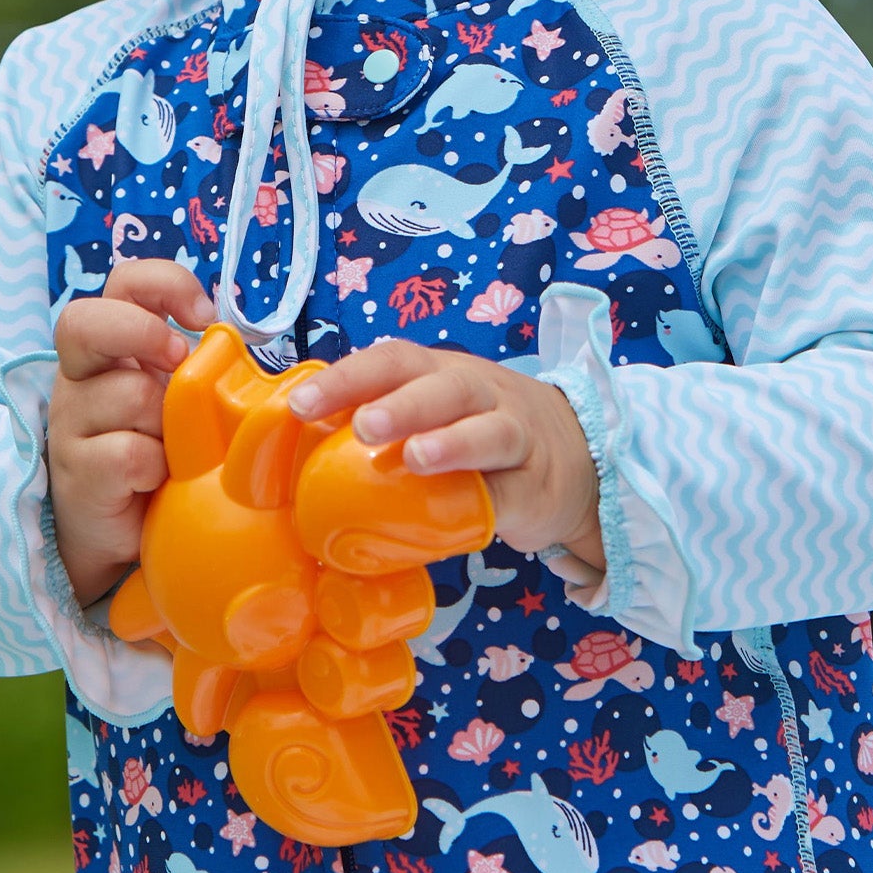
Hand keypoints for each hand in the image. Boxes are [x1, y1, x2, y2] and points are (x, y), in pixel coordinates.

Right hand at [48, 260, 212, 608]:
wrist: (114, 535)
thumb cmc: (154, 454)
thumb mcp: (174, 401)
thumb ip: (193, 367)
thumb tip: (238, 345)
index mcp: (108, 347)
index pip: (122, 283)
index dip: (164, 285)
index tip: (204, 317)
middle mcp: (79, 377)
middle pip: (84, 322)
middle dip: (141, 333)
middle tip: (178, 363)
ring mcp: (71, 424)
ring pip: (128, 394)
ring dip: (167, 423)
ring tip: (172, 448)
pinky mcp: (80, 472)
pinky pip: (131, 453)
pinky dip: (158, 467)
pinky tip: (157, 481)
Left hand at [287, 340, 602, 568]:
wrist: (576, 457)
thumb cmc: (479, 435)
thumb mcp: (434, 417)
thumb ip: (380, 429)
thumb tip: (295, 458)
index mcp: (439, 374)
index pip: (391, 362)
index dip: (347, 379)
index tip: (300, 405)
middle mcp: (478, 393)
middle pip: (442, 385)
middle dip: (399, 403)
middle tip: (360, 426)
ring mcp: (514, 434)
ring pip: (487, 428)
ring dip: (449, 440)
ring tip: (413, 458)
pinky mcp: (537, 483)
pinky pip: (513, 487)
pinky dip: (490, 496)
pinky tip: (469, 510)